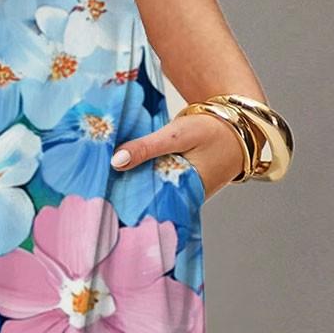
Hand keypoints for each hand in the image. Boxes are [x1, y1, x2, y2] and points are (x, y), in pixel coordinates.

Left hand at [110, 109, 247, 202]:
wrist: (238, 125)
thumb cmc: (212, 128)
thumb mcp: (177, 134)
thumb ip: (147, 147)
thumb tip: (115, 162)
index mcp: (185, 193)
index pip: (148, 207)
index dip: (123, 205)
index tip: (99, 202)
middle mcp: (183, 199)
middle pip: (148, 204)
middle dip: (124, 200)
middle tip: (95, 197)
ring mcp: (182, 194)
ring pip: (152, 195)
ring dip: (133, 190)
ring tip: (102, 190)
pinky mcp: (180, 185)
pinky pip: (158, 187)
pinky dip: (144, 181)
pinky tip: (123, 178)